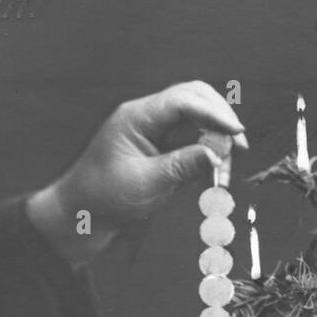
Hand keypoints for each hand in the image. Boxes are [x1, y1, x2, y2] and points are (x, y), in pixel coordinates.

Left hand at [26, 80, 247, 267]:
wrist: (79, 217)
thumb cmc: (102, 200)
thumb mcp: (146, 184)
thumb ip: (182, 166)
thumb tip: (217, 153)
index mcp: (135, 117)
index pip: (183, 100)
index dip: (215, 113)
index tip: (236, 133)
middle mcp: (144, 117)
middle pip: (194, 98)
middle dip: (219, 119)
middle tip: (238, 147)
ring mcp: (151, 129)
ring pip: (195, 117)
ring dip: (215, 137)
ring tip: (224, 168)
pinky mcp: (157, 146)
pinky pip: (189, 137)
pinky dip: (205, 150)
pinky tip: (214, 169)